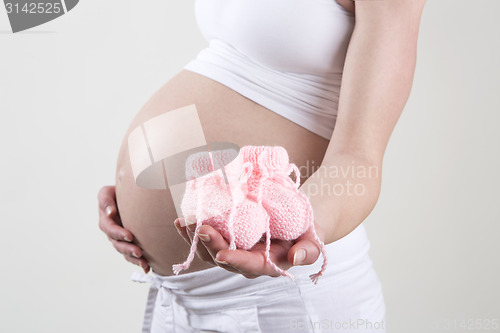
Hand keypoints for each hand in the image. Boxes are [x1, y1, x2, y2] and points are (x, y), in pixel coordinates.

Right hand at [98, 186, 149, 272]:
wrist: (127, 195)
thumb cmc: (116, 191)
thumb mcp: (106, 192)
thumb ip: (105, 200)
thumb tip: (110, 212)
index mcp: (106, 220)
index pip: (110, 229)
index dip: (118, 233)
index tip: (129, 236)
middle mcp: (112, 232)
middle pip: (117, 244)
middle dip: (128, 249)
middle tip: (139, 252)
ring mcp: (120, 239)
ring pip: (125, 252)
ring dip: (134, 259)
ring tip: (144, 263)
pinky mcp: (129, 243)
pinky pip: (132, 255)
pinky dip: (139, 262)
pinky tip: (148, 268)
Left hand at [173, 217, 323, 278]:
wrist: (294, 222)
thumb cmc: (304, 232)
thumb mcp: (313, 240)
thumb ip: (309, 251)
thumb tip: (296, 258)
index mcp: (267, 264)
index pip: (249, 265)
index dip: (235, 260)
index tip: (223, 253)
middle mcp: (246, 261)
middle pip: (223, 257)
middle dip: (210, 244)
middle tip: (200, 227)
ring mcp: (234, 250)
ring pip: (210, 250)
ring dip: (196, 238)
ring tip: (186, 221)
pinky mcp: (226, 240)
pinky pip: (206, 239)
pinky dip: (192, 232)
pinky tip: (181, 222)